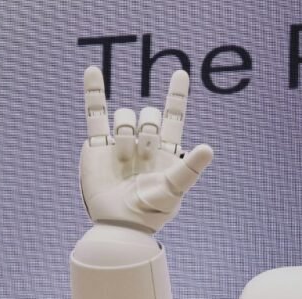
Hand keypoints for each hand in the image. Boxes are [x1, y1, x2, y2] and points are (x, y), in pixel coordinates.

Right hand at [80, 67, 212, 232]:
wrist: (119, 224)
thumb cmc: (150, 211)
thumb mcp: (174, 190)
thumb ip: (190, 169)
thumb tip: (209, 148)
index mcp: (166, 151)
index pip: (174, 117)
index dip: (176, 96)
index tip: (180, 74)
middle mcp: (143, 144)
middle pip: (148, 115)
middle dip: (148, 130)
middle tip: (143, 156)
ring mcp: (120, 143)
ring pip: (126, 116)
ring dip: (126, 136)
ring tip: (124, 160)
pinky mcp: (98, 147)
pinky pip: (95, 114)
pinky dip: (94, 92)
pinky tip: (92, 71)